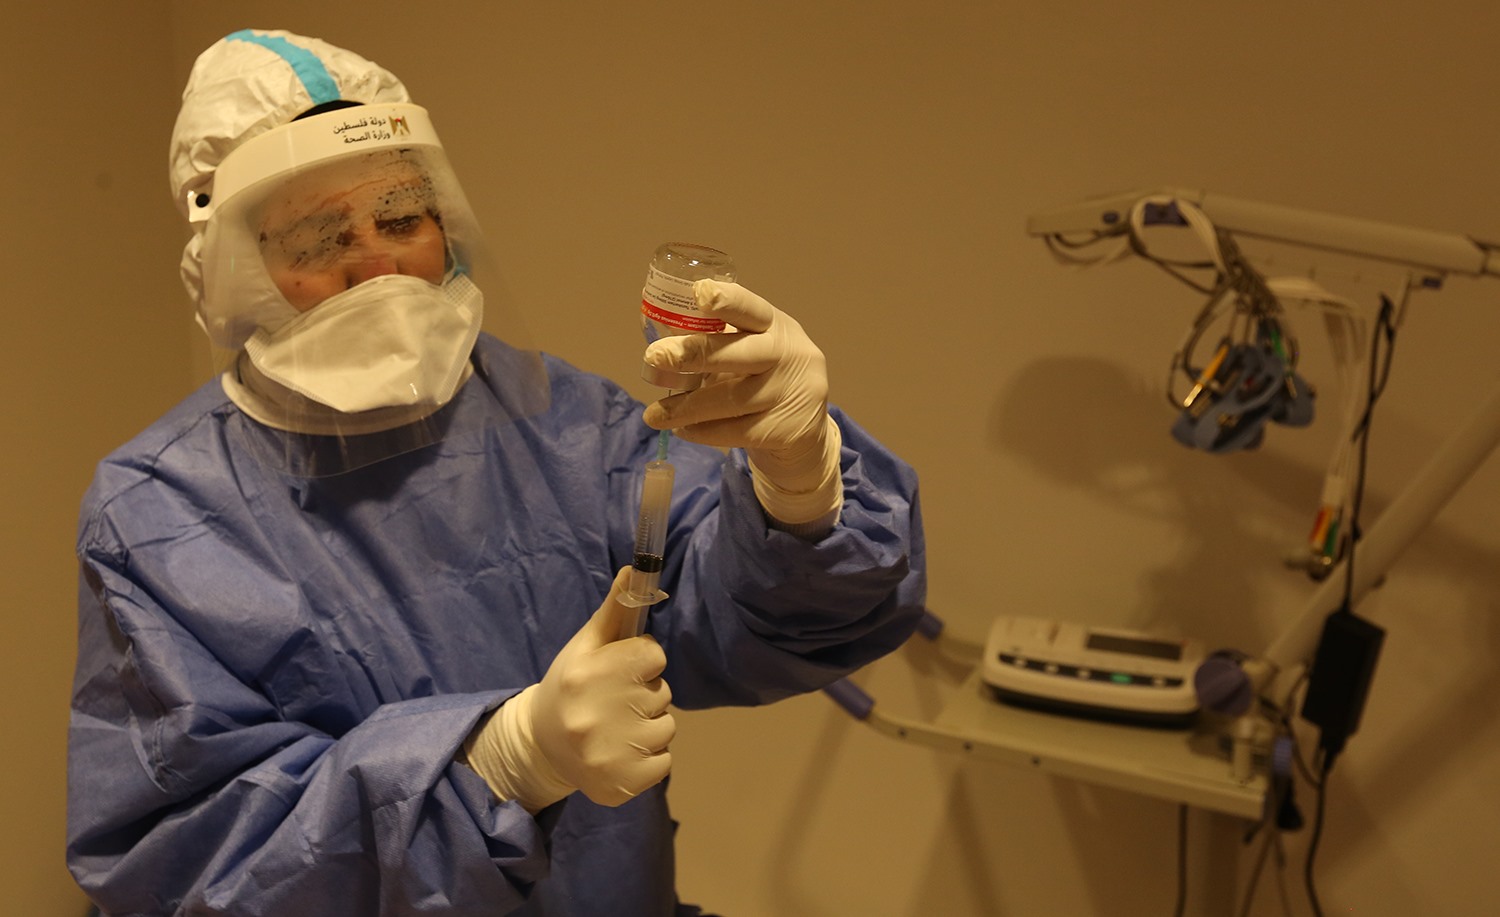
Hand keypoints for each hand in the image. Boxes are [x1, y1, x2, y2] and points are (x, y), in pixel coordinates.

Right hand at [463, 568, 674, 809]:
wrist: (541, 746)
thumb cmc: (570, 685)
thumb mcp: (586, 645)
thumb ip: (615, 609)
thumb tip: (638, 570)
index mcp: (589, 674)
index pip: (654, 656)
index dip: (643, 661)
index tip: (623, 670)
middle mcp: (597, 715)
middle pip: (662, 693)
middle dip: (645, 693)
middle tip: (615, 701)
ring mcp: (609, 754)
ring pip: (667, 728)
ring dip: (650, 726)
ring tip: (618, 727)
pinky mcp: (622, 784)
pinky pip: (665, 762)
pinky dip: (650, 758)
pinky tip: (622, 751)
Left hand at [642, 281, 841, 526]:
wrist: (805, 431)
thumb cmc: (764, 380)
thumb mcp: (750, 351)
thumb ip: (716, 342)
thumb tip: (657, 336)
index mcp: (775, 326)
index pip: (752, 308)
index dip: (727, 301)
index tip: (698, 293)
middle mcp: (789, 355)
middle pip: (743, 353)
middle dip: (695, 353)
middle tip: (654, 357)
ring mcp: (792, 393)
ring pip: (733, 399)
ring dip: (687, 407)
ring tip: (654, 415)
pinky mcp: (788, 430)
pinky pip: (737, 432)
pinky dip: (703, 432)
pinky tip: (683, 430)